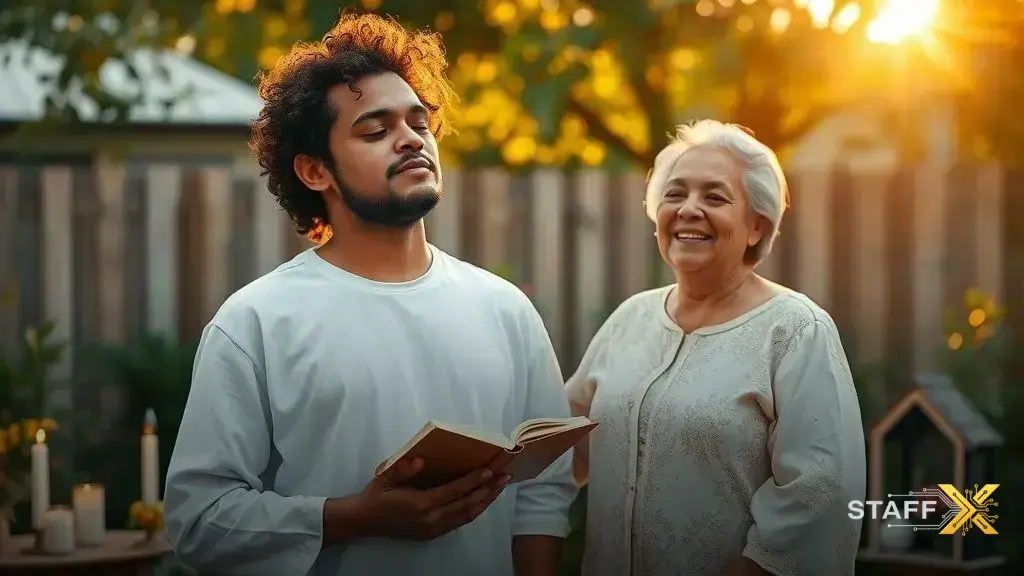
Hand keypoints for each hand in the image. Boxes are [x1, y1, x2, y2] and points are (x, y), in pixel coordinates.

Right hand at [353, 457, 510, 540]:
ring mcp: (433, 529)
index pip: (455, 491)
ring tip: (499, 488)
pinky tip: (482, 501)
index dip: (474, 480)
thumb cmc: (376, 495)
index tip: (490, 470)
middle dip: (488, 490)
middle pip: (467, 504)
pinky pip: (459, 522)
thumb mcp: (386, 477)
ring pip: (466, 515)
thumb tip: (419, 460)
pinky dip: (473, 510)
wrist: (363, 521)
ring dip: (485, 501)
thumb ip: (403, 469)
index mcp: (421, 504)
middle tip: (504, 477)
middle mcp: (431, 519)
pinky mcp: (432, 534)